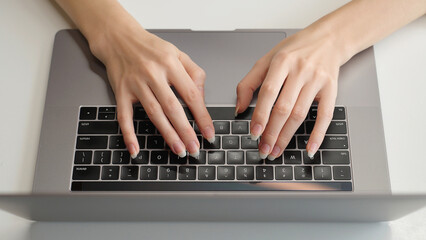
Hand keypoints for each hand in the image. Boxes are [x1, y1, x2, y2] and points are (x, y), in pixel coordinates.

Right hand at [89, 16, 214, 158]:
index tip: (208, 133)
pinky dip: (129, 134)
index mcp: (171, 64)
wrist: (118, 37)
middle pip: (172, 108)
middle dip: (185, 131)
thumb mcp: (177, 53)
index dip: (202, 116)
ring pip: (154, 113)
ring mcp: (136, 84)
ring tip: (178, 150)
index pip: (191, 95)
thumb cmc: (150, 47)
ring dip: (167, 134)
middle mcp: (153, 74)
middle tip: (195, 148)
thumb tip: (201, 98)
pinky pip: (124, 116)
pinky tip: (135, 149)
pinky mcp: (121, 91)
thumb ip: (194, 73)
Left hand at [236, 28, 347, 159]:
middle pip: (284, 108)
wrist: (329, 39)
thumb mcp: (267, 59)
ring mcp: (317, 80)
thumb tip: (238, 108)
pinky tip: (309, 148)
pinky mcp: (331, 89)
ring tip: (276, 150)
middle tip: (263, 149)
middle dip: (272, 132)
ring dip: (287, 136)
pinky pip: (326, 115)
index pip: (268, 93)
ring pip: (300, 114)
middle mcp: (300, 71)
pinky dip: (317, 134)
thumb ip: (249, 82)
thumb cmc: (295, 50)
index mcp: (282, 62)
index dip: (260, 115)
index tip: (254, 133)